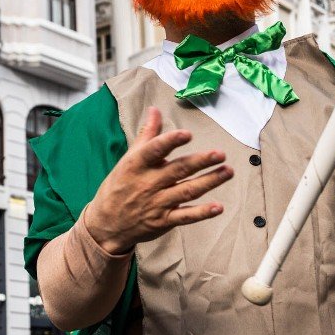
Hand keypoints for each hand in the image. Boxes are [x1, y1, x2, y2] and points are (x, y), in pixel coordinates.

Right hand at [83, 106, 232, 255]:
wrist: (106, 224)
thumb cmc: (119, 186)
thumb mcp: (128, 159)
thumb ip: (147, 135)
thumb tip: (155, 110)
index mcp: (137, 165)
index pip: (154, 150)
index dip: (170, 142)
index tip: (187, 134)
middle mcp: (148, 183)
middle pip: (178, 170)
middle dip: (200, 162)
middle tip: (220, 154)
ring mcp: (157, 203)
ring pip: (187, 191)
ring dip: (209, 182)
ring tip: (227, 172)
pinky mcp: (163, 221)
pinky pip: (185, 216)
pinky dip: (202, 213)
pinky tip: (218, 207)